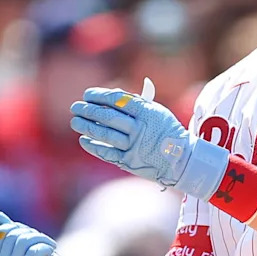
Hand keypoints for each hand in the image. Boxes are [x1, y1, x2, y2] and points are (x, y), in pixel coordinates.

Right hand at [0, 210, 104, 255]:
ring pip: (24, 240)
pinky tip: (50, 254)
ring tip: (47, 248)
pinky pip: (35, 249)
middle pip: (12, 234)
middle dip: (31, 233)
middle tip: (41, 244)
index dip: (19, 229)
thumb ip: (3, 229)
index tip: (29, 240)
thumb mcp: (19, 242)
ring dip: (41, 239)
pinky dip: (47, 247)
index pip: (1, 232)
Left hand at [70, 82, 229, 200]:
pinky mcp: (130, 161)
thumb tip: (113, 94)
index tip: (87, 94)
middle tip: (75, 107)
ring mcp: (134, 146)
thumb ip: (137, 102)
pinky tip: (83, 140)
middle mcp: (139, 128)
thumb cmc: (166, 131)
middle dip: (88, 110)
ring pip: (105, 134)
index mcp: (146, 112)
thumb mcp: (157, 112)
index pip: (117, 100)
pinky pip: (107, 152)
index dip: (99, 96)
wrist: (182, 160)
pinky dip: (93, 146)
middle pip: (108, 116)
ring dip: (86, 127)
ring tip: (75, 121)